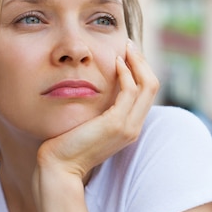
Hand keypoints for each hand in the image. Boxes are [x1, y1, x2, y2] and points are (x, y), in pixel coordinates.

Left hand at [36, 40, 158, 179]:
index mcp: (129, 126)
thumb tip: (96, 89)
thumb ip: (98, 109)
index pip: (146, 92)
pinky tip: (115, 62)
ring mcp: (128, 127)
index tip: (127, 54)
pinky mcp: (117, 124)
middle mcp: (134, 127)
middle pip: (152, 85)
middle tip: (129, 44)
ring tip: (125, 48)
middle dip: (142, 62)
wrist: (60, 166)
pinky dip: (126, 73)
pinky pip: (130, 91)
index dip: (140, 70)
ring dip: (137, 62)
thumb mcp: (89, 123)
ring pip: (147, 85)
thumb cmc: (67, 144)